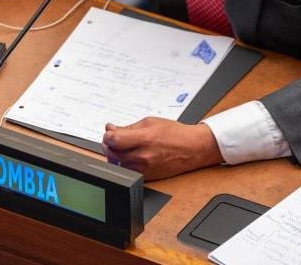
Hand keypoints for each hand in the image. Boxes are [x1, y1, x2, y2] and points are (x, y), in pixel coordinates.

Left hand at [101, 118, 222, 179]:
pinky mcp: (148, 177)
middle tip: (113, 139)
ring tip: (122, 147)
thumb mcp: (150, 122)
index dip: (107, 136)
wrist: (192, 148)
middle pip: (112, 154)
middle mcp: (143, 156)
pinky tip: (129, 156)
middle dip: (108, 145)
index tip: (110, 133)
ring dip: (115, 156)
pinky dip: (124, 164)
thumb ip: (128, 127)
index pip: (113, 140)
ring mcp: (145, 169)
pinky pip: (128, 172)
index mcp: (144, 139)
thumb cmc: (174, 133)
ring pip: (118, 165)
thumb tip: (110, 129)